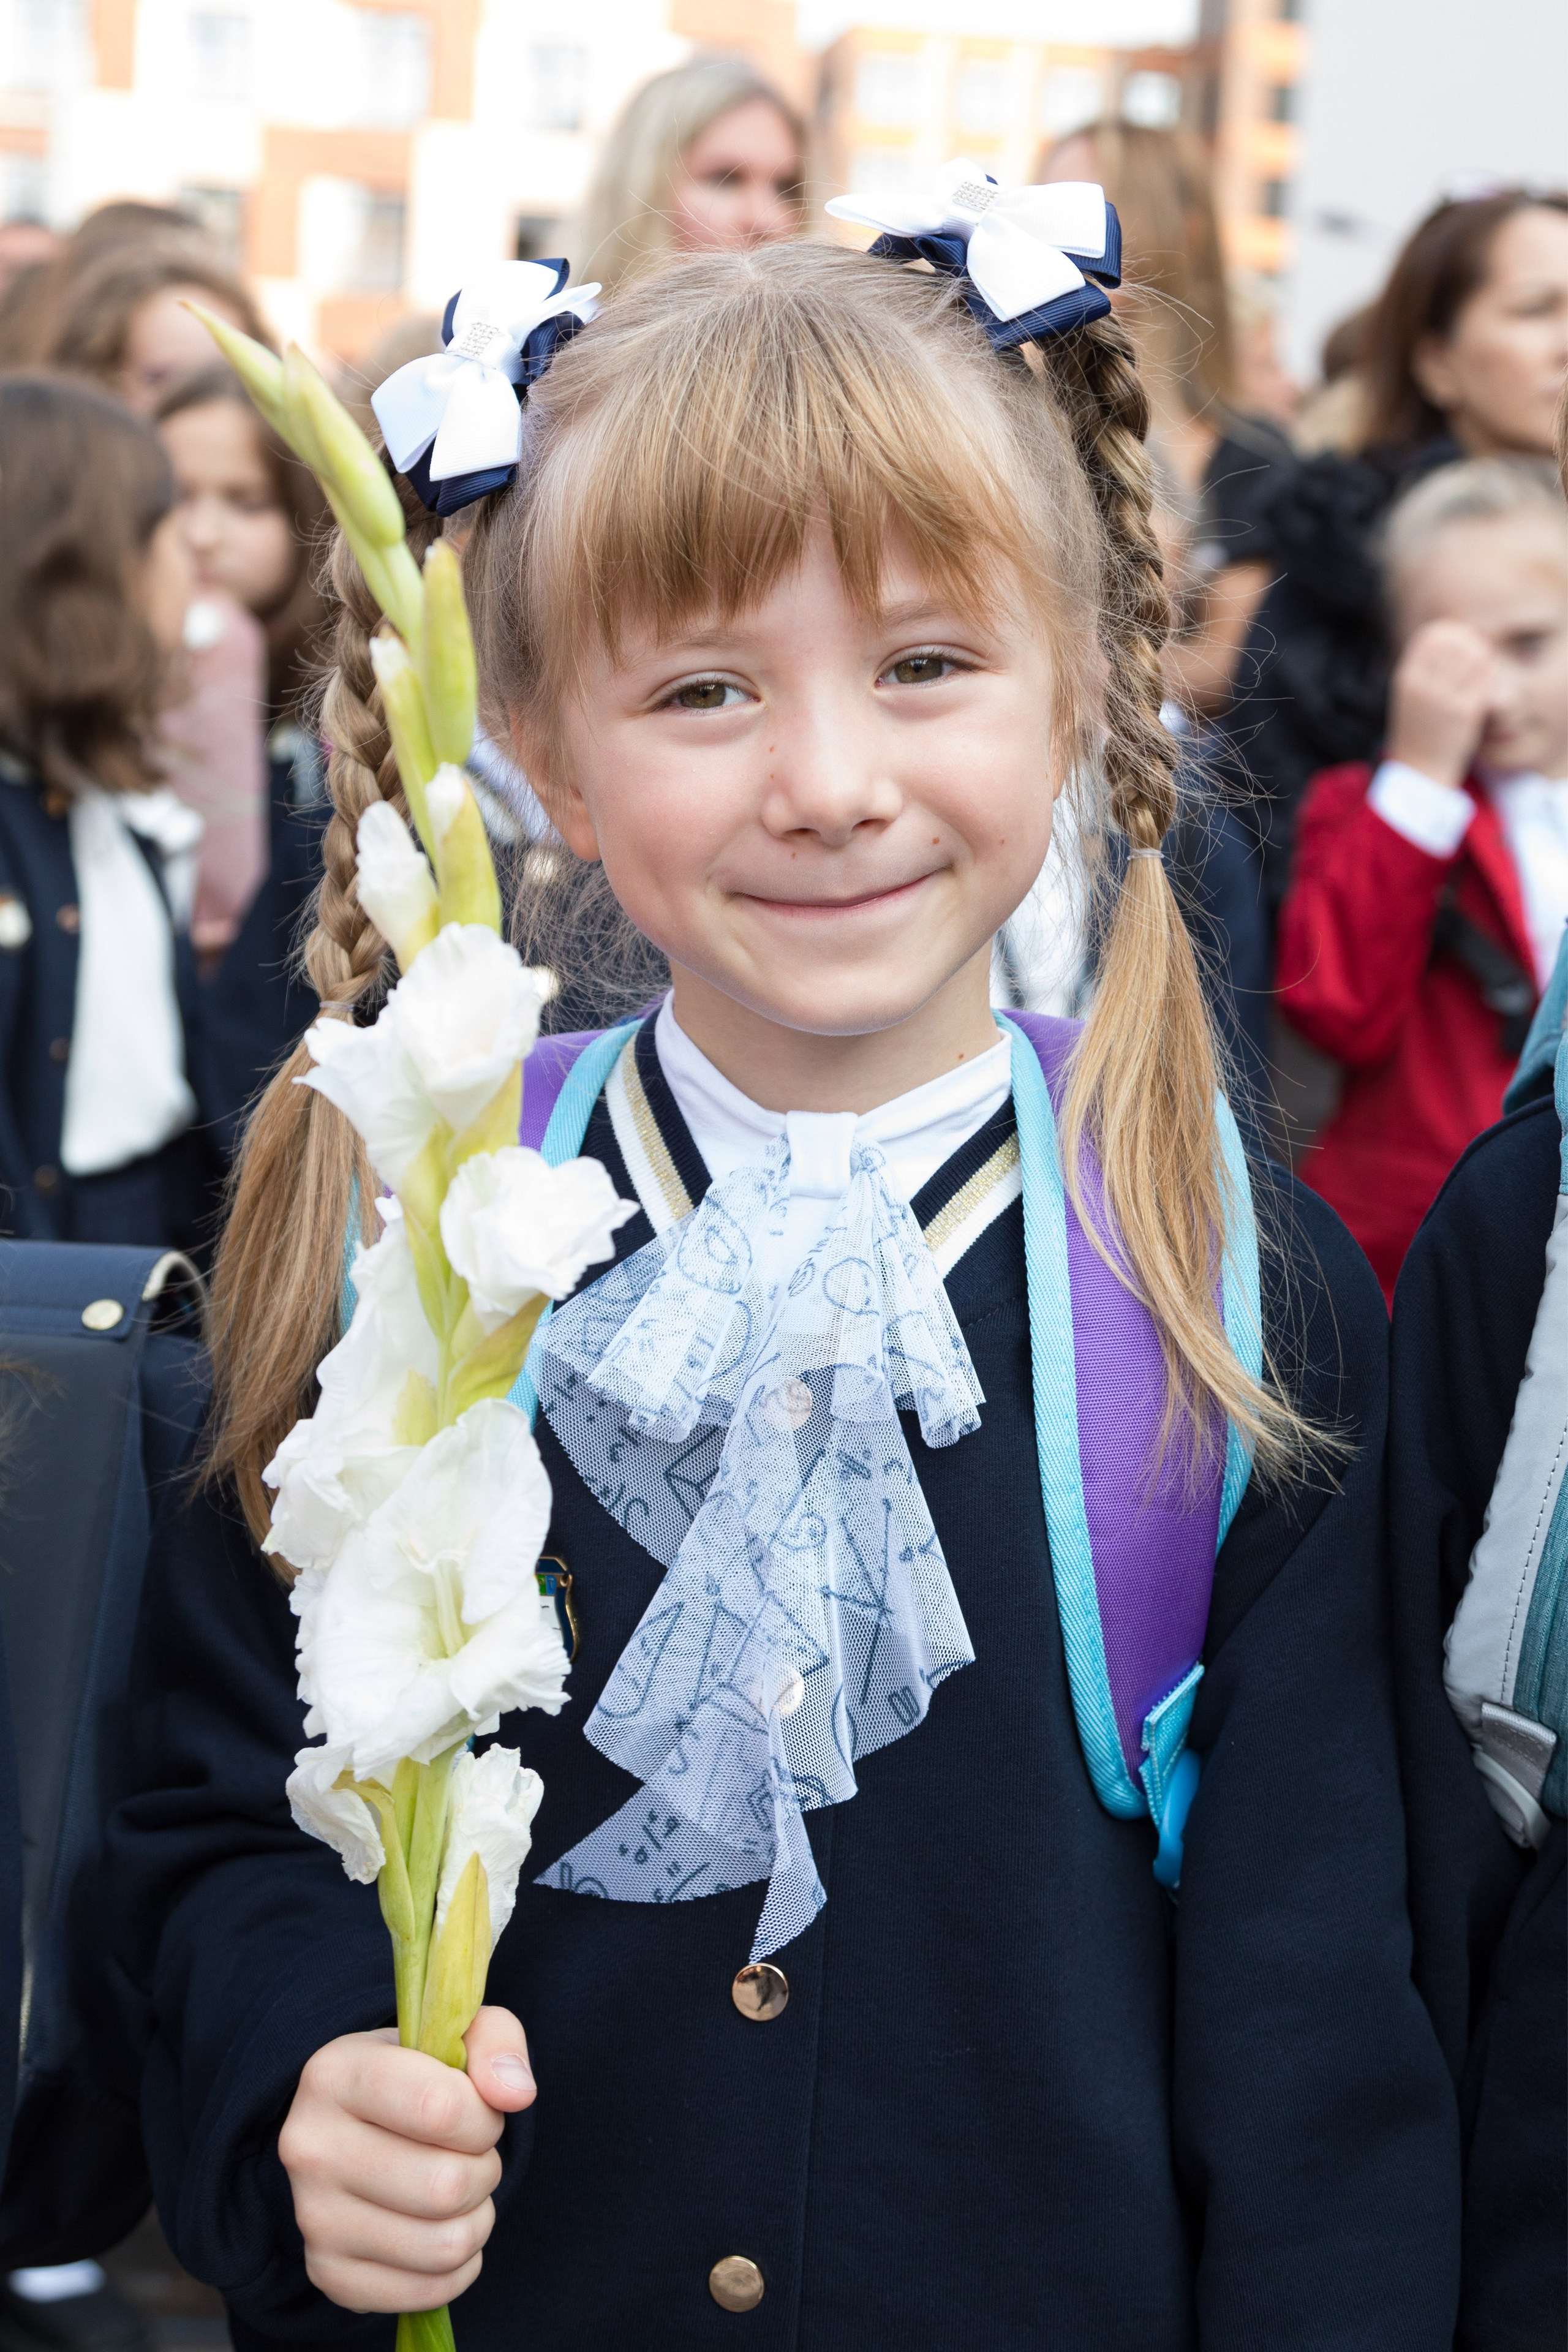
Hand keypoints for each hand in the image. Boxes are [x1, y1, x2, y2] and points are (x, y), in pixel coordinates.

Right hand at [278, 2006, 536, 2312]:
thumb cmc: (418, 2075)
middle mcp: (309, 2148)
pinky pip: (429, 2290)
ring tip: (460, 2189)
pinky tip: (444, 2227)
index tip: (480, 2109)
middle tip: (472, 2153)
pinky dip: (460, 2266)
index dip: (483, 2116)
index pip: (439, 2109)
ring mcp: (314, 2218)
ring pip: (443, 2245)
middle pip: (445, 2186)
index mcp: (334, 2074)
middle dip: (483, 2169)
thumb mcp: (459, 2034)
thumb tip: (516, 2093)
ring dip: (476, 2218)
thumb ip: (497, 2041)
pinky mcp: (330, 2274)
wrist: (360, 2128)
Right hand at [1385, 619, 1494, 789]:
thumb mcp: (1409, 694)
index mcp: (1407, 678)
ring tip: (1484, 657)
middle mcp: (1424, 686)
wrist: (1419, 768)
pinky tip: (1489, 671)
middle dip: (1469, 640)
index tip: (1458, 637)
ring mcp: (1445, 699)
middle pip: (1454, 643)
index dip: (1449, 632)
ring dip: (1482, 653)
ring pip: (1473, 657)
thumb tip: (1444, 635)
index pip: (1431, 636)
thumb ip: (1423, 667)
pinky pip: (1484, 678)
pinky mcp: (1466, 712)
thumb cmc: (1417, 728)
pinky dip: (1489, 670)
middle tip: (1477, 645)